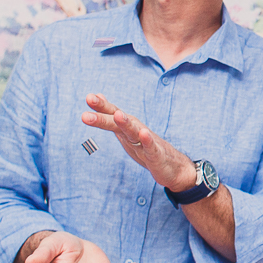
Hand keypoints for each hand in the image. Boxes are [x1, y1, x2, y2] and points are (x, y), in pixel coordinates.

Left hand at [82, 94, 196, 191]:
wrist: (174, 167)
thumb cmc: (147, 148)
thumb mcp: (125, 132)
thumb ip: (110, 116)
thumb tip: (97, 96)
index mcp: (128, 128)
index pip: (112, 114)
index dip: (101, 106)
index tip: (89, 97)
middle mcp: (137, 131)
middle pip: (118, 122)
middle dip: (104, 115)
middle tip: (91, 102)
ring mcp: (147, 143)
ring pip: (134, 132)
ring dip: (126, 123)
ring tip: (118, 115)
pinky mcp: (157, 156)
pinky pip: (151, 148)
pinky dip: (148, 141)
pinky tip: (144, 134)